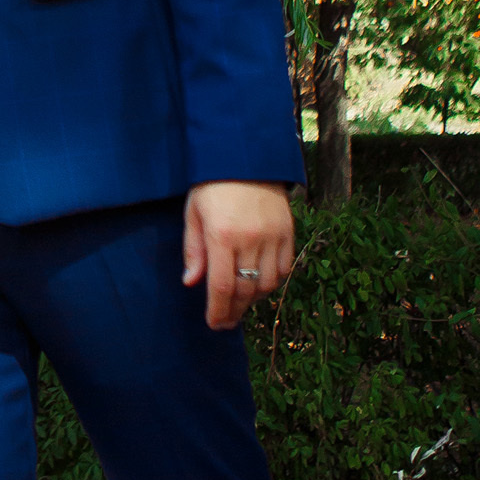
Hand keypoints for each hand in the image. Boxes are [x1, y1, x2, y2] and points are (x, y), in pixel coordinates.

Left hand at [183, 180, 295, 330]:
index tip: (214, 324)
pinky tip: (259, 285)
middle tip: (226, 322)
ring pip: (267, 284)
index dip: (218, 311)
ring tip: (240, 303)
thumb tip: (191, 282)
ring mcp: (273, 236)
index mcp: (221, 235)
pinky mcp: (288, 231)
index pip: (222, 287)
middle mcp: (250, 239)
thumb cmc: (212, 184)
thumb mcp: (193, 213)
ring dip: (253, 300)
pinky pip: (284, 269)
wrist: (245, 156)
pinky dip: (272, 282)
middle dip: (234, 312)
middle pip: (246, 291)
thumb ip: (193, 249)